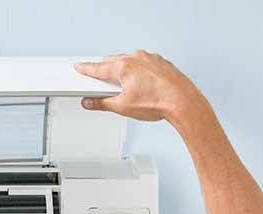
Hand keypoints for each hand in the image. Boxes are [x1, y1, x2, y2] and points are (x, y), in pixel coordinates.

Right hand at [74, 51, 204, 122]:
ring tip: (127, 91)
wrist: (182, 102)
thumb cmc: (158, 102)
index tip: (79, 67)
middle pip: (113, 62)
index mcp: (124, 67)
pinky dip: (138, 73)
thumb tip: (90, 103)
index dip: (86, 69)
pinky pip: (143, 64)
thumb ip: (102, 103)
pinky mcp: (160, 62)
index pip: (98, 68)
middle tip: (103, 87)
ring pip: (129, 62)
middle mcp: (136, 58)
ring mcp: (150, 59)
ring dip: (123, 73)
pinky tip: (142, 87)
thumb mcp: (123, 107)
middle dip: (106, 72)